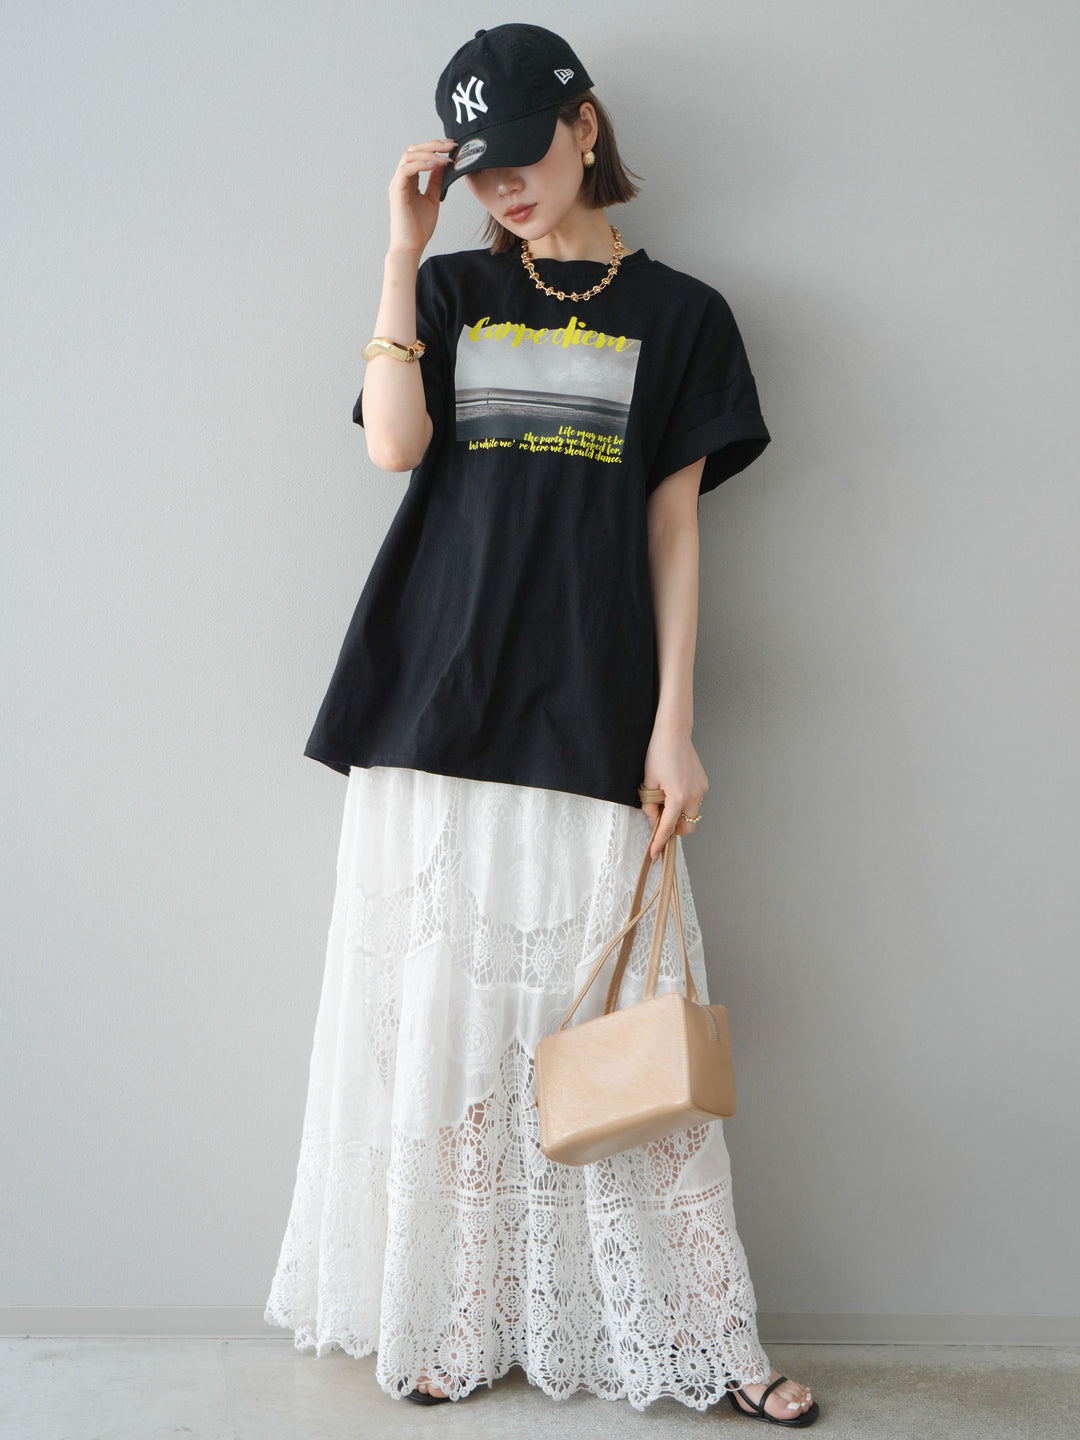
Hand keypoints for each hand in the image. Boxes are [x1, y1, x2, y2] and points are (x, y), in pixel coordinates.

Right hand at [388, 137, 454, 255]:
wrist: (411, 247)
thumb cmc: (419, 228)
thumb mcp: (433, 199)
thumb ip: (435, 181)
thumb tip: (443, 165)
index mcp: (409, 180)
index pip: (419, 154)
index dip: (435, 147)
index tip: (452, 146)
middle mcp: (401, 178)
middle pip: (413, 150)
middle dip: (433, 144)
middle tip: (452, 145)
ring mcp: (397, 183)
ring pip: (409, 156)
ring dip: (429, 152)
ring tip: (446, 156)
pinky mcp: (397, 191)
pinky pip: (407, 169)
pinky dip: (422, 164)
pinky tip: (436, 164)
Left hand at [640, 730, 707, 861]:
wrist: (674, 733)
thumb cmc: (658, 754)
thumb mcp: (648, 783)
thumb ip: (650, 806)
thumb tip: (654, 821)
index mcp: (678, 797)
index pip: (668, 828)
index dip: (659, 843)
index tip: (654, 855)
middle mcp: (693, 796)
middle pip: (686, 826)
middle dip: (673, 828)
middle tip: (659, 816)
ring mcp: (701, 789)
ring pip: (691, 814)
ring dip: (679, 813)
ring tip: (665, 796)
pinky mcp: (703, 783)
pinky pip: (695, 801)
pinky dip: (685, 802)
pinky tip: (674, 787)